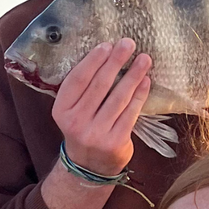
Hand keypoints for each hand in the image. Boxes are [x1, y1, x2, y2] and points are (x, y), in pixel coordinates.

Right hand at [51, 38, 152, 178]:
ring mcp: (96, 133)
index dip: (93, 60)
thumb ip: (83, 89)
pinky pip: (131, 112)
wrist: (88, 165)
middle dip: (116, 61)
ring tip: (144, 59)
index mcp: (62, 110)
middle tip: (128, 43)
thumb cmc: (83, 127)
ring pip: (118, 97)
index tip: (107, 45)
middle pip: (99, 85)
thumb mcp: (73, 110)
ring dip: (133, 75)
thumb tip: (107, 54)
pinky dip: (139, 94)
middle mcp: (76, 122)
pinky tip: (146, 81)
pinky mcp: (115, 141)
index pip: (78, 79)